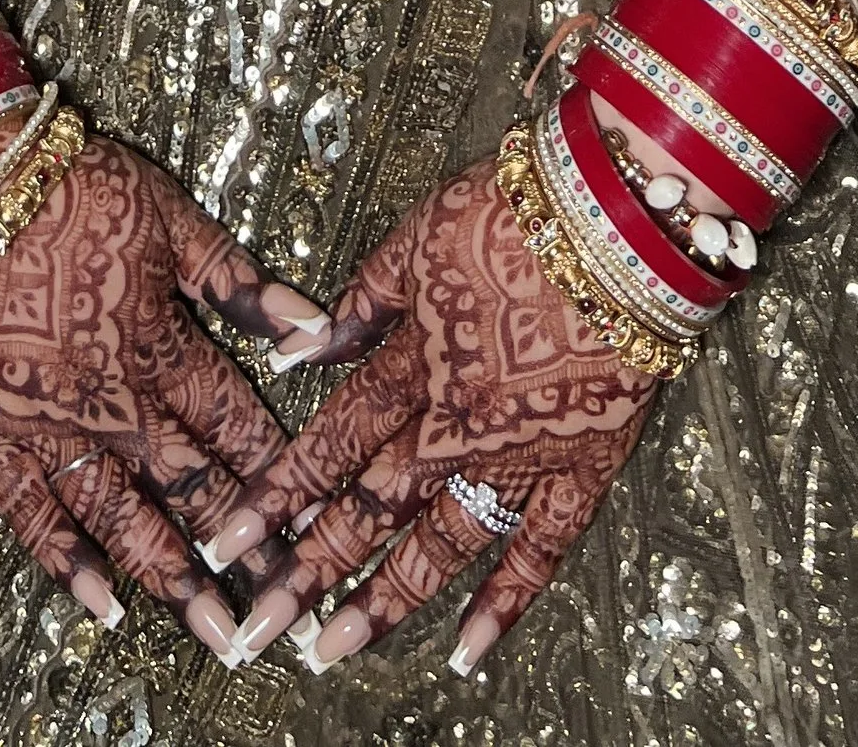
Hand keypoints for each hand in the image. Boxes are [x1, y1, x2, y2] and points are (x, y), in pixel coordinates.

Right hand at [0, 134, 324, 662]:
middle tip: (283, 602)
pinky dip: (67, 564)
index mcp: (161, 345)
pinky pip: (32, 516)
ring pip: (123, 518)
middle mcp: (113, 402)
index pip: (234, 425)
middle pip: (191, 487)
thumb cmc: (68, 189)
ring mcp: (49, 427)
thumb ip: (238, 280)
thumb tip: (311, 323)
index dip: (278, 474)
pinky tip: (102, 606)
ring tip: (216, 634)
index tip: (314, 519)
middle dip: (242, 548)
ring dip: (173, 578)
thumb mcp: (170, 216)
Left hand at [202, 152, 661, 679]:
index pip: (329, 443)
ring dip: (386, 600)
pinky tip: (467, 649)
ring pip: (441, 543)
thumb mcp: (419, 234)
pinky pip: (543, 548)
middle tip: (261, 627)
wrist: (626, 216)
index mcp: (416, 363)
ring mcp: (523, 453)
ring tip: (335, 649)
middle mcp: (459, 423)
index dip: (276, 495)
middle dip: (309, 572)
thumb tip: (302, 349)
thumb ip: (361, 300)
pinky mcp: (585, 463)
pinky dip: (506, 603)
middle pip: (372, 509)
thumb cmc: (521, 208)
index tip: (230, 542)